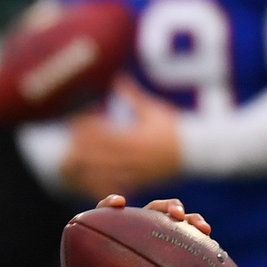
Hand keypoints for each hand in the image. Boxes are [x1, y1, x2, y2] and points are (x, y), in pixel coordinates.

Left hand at [50, 194, 210, 266]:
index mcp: (103, 236)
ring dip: (190, 221)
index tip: (118, 203)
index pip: (106, 212)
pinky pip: (188, 250)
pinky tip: (215, 256)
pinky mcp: (170, 258)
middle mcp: (130, 235)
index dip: (111, 204)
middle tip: (176, 214)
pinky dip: (201, 248)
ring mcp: (153, 244)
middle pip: (150, 211)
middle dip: (165, 207)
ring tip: (203, 229)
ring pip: (174, 226)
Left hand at [61, 78, 181, 200]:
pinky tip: (89, 182)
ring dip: (87, 169)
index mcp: (136, 138)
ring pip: (105, 174)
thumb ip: (133, 97)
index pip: (104, 135)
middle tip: (68, 145)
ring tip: (72, 162)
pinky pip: (118, 186)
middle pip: (101, 157)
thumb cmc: (175, 128)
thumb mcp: (153, 110)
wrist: (198, 151)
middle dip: (83, 151)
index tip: (74, 124)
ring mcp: (137, 172)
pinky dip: (102, 185)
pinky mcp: (141, 182)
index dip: (87, 131)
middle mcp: (135, 157)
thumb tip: (118, 79)